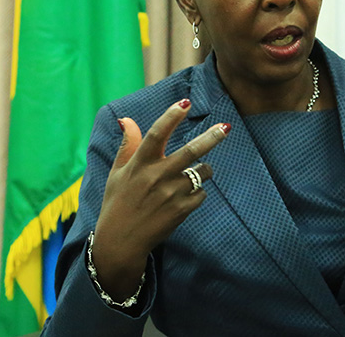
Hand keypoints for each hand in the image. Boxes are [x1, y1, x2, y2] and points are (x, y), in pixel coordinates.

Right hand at [92, 99, 229, 299]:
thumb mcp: (117, 173)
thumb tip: (126, 119)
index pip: (157, 134)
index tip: (185, 102)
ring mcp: (171, 194)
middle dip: (211, 137)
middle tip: (226, 127)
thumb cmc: (117, 203)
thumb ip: (128, 145)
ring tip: (193, 174)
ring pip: (202, 172)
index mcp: (140, 164)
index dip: (171, 117)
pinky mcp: (181, 210)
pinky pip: (201, 193)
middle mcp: (157, 176)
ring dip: (203, 170)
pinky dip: (198, 192)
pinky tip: (184, 198)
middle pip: (190, 152)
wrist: (121, 242)